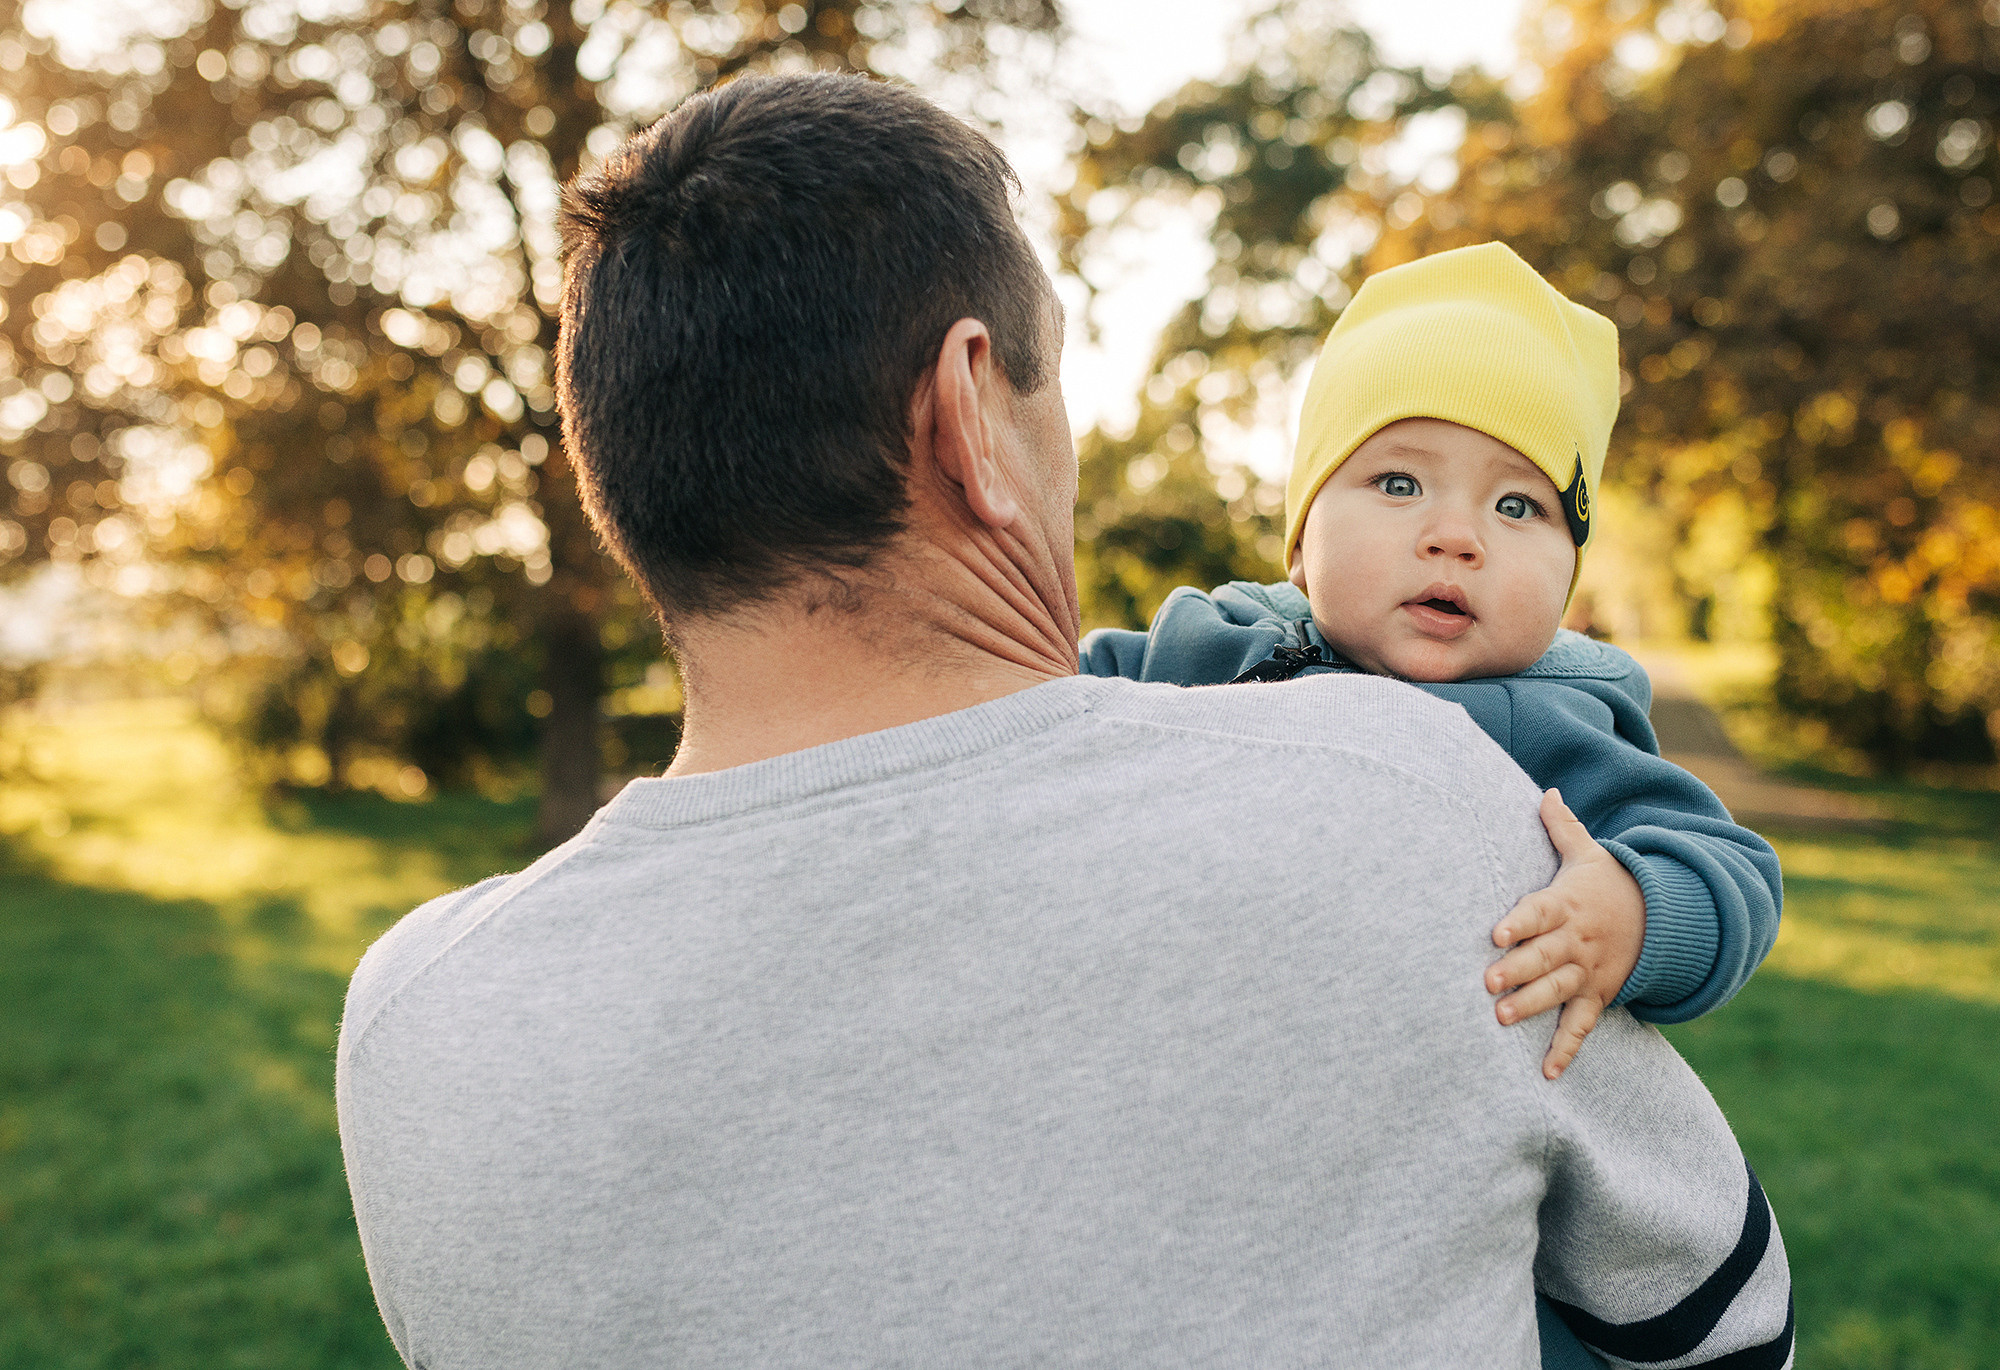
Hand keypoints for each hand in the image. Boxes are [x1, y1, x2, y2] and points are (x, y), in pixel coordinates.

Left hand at [1485, 789, 1645, 1079]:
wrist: (1662, 918)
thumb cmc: (1608, 883)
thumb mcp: (1589, 853)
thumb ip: (1562, 826)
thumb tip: (1548, 790)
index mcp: (1567, 904)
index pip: (1540, 911)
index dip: (1519, 921)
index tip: (1496, 932)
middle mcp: (1576, 940)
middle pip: (1544, 956)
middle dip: (1518, 969)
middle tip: (1489, 981)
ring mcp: (1588, 971)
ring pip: (1558, 990)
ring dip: (1531, 1005)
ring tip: (1501, 1018)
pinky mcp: (1597, 996)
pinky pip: (1581, 1025)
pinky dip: (1565, 1049)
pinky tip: (1545, 1073)